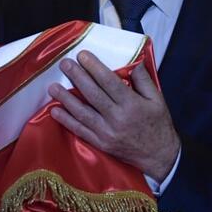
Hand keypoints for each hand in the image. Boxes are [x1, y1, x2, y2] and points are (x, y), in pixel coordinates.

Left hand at [47, 51, 180, 181]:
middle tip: (64, 63)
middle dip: (77, 77)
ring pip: (82, 113)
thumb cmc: (158, 124)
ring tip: (53, 86)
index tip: (83, 55)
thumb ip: (143, 80)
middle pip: (93, 94)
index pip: (109, 82)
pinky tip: (54, 111)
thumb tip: (133, 61)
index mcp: (132, 104)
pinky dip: (66, 121)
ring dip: (66, 99)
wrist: (159, 157)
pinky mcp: (100, 144)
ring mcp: (107, 133)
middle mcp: (117, 118)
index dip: (94, 68)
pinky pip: (80, 131)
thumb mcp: (157, 100)